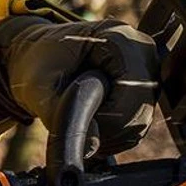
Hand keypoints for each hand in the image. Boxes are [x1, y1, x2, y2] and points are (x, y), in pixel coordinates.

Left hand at [0, 16, 160, 154]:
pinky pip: (139, 123)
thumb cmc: (39, 64)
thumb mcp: (39, 88)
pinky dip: (117, 133)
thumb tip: (93, 147)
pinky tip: (95, 124)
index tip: (83, 121)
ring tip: (84, 123)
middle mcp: (141, 50)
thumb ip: (64, 116)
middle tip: (81, 127)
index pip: (132, 91)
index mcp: (119, 38)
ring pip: (142, 120)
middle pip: (141, 108)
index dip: (109, 117)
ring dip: (112, 133)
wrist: (41, 56)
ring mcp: (147, 69)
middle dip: (109, 129)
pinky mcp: (145, 87)